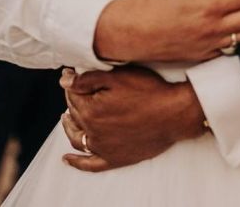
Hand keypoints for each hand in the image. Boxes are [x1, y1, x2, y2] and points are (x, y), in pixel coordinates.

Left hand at [60, 66, 205, 171]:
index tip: (72, 76)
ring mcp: (103, 148)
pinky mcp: (115, 158)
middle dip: (72, 101)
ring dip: (69, 127)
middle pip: (75, 115)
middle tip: (74, 91)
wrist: (175, 114)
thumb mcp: (118, 77)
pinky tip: (67, 159)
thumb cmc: (149, 92)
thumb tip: (64, 81)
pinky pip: (90, 164)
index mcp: (91, 111)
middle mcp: (93, 132)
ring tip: (67, 118)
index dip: (72, 84)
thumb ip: (88, 79)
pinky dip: (77, 163)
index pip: (73, 95)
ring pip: (77, 138)